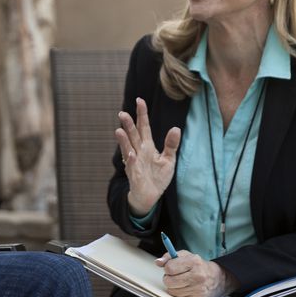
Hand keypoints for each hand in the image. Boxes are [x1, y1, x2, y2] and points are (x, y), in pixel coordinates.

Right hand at [115, 97, 180, 215]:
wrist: (150, 196)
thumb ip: (171, 145)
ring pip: (128, 148)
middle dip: (128, 124)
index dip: (142, 114)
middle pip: (133, 134)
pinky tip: (131, 154)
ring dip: (123, 140)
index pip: (144, 126)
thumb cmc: (158, 177)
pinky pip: (132, 166)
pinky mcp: (134, 174)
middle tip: (122, 113)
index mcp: (147, 146)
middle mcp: (139, 151)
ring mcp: (135, 162)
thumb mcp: (169, 159)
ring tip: (119, 130)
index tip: (139, 100)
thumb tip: (176, 128)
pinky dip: (131, 160)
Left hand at [156, 251, 236, 296]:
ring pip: (173, 291)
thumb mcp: (186, 255)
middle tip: (174, 276)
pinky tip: (187, 288)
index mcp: (194, 262)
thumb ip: (170, 256)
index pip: (170, 268)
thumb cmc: (198, 266)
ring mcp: (199, 289)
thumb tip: (158, 262)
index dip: (167, 268)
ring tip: (182, 281)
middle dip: (168, 278)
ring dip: (174, 287)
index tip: (170, 268)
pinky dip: (181, 293)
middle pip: (169, 281)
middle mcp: (198, 276)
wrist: (218, 279)